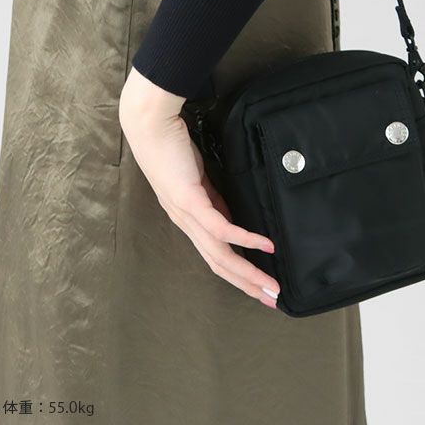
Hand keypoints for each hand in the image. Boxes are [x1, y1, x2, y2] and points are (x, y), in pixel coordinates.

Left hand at [118, 66, 280, 308]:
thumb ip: (214, 199)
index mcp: (189, 220)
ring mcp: (187, 215)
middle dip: (248, 284)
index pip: (216, 255)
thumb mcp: (199, 179)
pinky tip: (265, 245)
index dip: (239, 274)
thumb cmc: (172, 147)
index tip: (261, 286)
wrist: (151, 126)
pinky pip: (221, 227)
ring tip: (271, 284)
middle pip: (220, 264)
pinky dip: (245, 239)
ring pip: (220, 254)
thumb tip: (234, 214)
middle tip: (273, 298)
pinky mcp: (190, 200)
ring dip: (248, 272)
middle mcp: (186, 224)